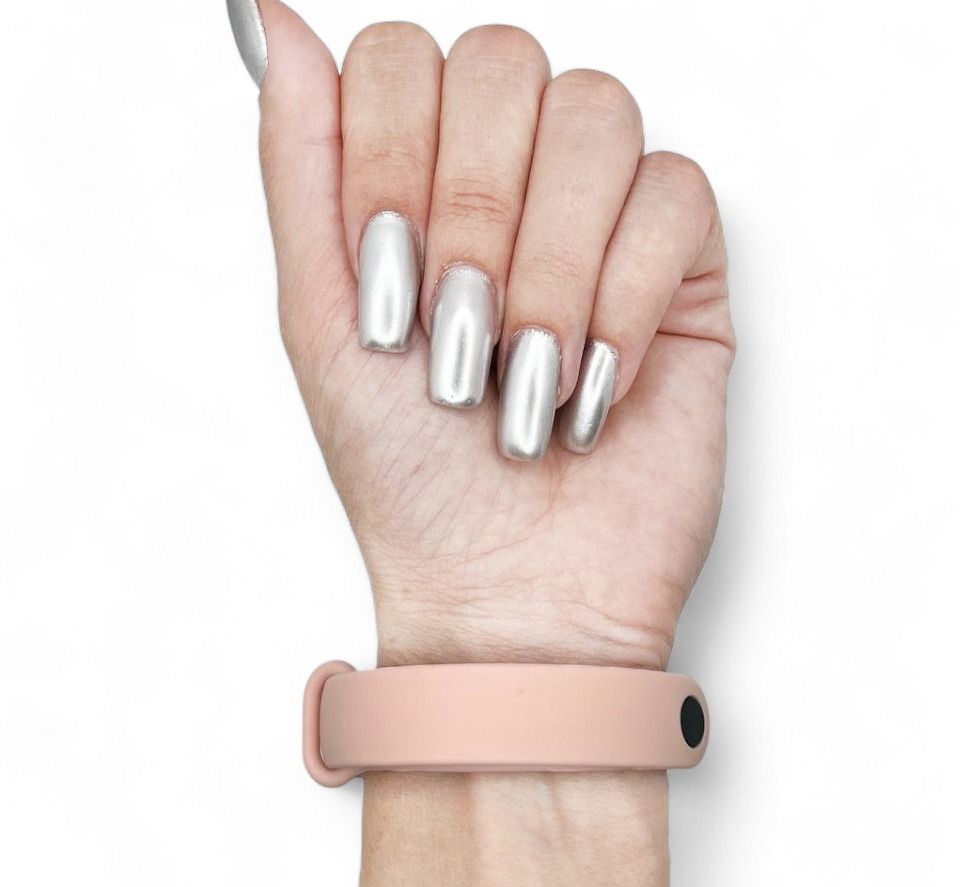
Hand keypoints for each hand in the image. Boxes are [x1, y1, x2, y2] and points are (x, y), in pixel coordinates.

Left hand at [235, 3, 733, 668]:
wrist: (510, 592)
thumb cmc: (411, 482)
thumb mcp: (320, 321)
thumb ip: (300, 166)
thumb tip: (270, 20)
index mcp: (416, 187)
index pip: (403, 57)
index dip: (393, 155)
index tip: (386, 280)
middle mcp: (510, 188)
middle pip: (505, 65)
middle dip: (469, 218)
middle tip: (458, 339)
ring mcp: (600, 224)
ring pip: (596, 120)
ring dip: (548, 268)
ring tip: (524, 380)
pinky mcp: (682, 274)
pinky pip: (676, 197)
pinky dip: (623, 302)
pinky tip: (594, 387)